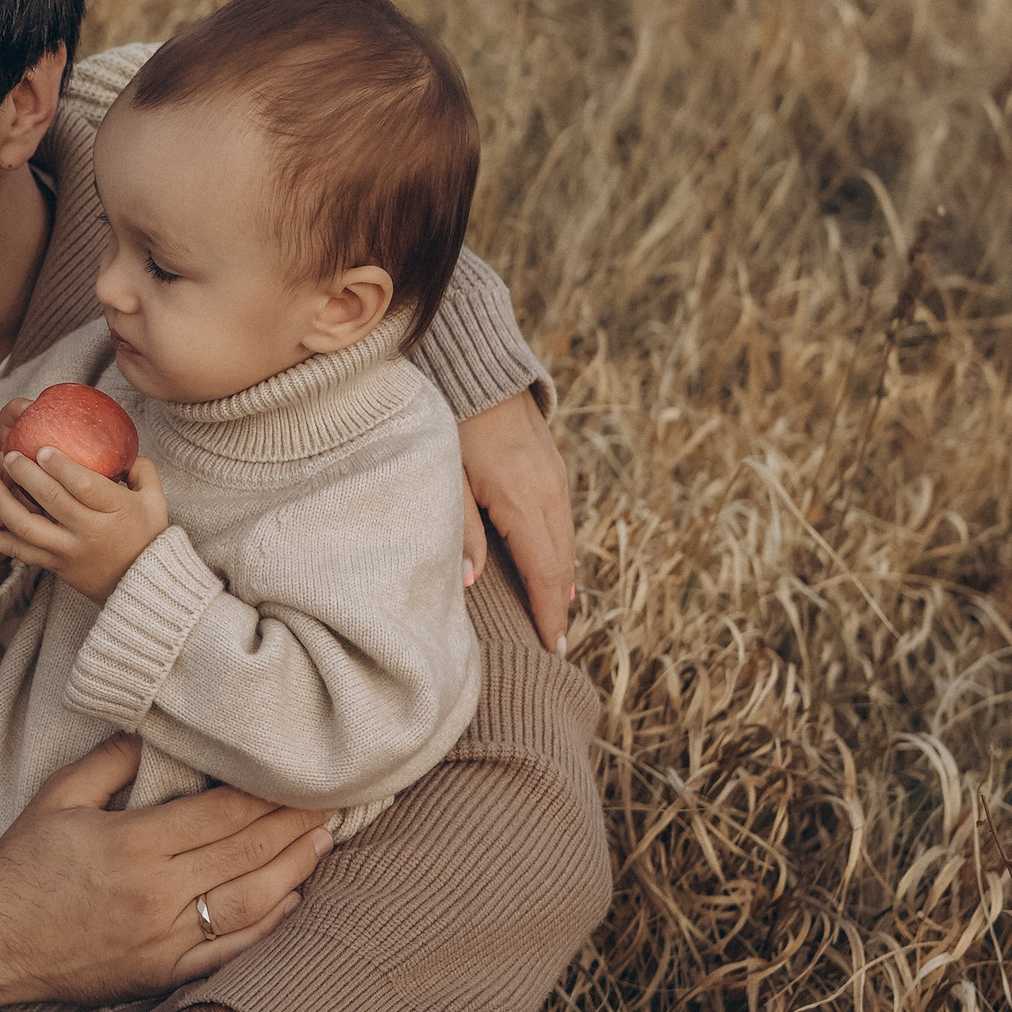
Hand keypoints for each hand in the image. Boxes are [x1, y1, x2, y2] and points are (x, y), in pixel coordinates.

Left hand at [0, 444, 167, 603]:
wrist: (141, 587)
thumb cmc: (147, 536)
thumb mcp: (155, 501)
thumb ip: (141, 470)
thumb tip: (121, 447)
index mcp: (115, 511)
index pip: (84, 485)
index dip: (61, 466)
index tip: (42, 448)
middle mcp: (89, 531)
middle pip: (52, 500)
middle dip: (26, 474)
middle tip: (10, 455)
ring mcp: (69, 551)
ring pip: (29, 527)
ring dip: (5, 503)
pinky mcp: (55, 565)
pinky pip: (21, 553)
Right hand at [0, 737, 329, 1011]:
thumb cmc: (21, 867)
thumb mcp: (56, 798)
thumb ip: (108, 761)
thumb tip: (150, 729)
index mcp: (132, 846)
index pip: (220, 814)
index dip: (266, 795)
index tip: (297, 776)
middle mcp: (156, 895)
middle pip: (244, 854)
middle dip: (292, 825)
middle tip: (331, 802)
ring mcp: (163, 941)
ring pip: (249, 904)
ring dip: (292, 871)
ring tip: (322, 843)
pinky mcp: (161, 975)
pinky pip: (229, 953)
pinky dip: (267, 927)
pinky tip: (292, 902)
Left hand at [458, 391, 576, 650]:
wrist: (475, 362)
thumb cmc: (449, 418)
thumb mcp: (445, 474)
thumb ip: (459, 529)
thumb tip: (471, 583)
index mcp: (525, 499)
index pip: (546, 572)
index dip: (550, 614)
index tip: (552, 649)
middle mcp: (551, 491)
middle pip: (562, 562)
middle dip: (560, 606)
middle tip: (555, 647)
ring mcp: (556, 476)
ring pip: (566, 540)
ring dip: (562, 579)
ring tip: (555, 617)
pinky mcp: (552, 464)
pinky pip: (562, 519)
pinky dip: (558, 549)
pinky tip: (551, 566)